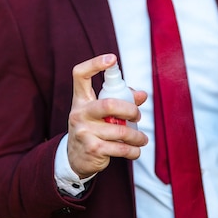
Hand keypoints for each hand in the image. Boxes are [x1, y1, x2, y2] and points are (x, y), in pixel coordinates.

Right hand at [67, 53, 148, 177]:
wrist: (75, 158)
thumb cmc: (92, 129)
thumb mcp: (100, 113)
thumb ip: (122, 101)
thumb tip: (143, 95)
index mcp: (81, 100)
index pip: (80, 75)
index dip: (95, 64)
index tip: (112, 59)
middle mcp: (79, 113)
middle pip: (109, 104)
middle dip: (130, 110)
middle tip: (137, 116)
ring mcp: (84, 131)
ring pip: (120, 130)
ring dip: (137, 136)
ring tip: (142, 139)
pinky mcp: (92, 148)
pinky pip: (120, 148)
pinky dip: (133, 150)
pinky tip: (135, 150)